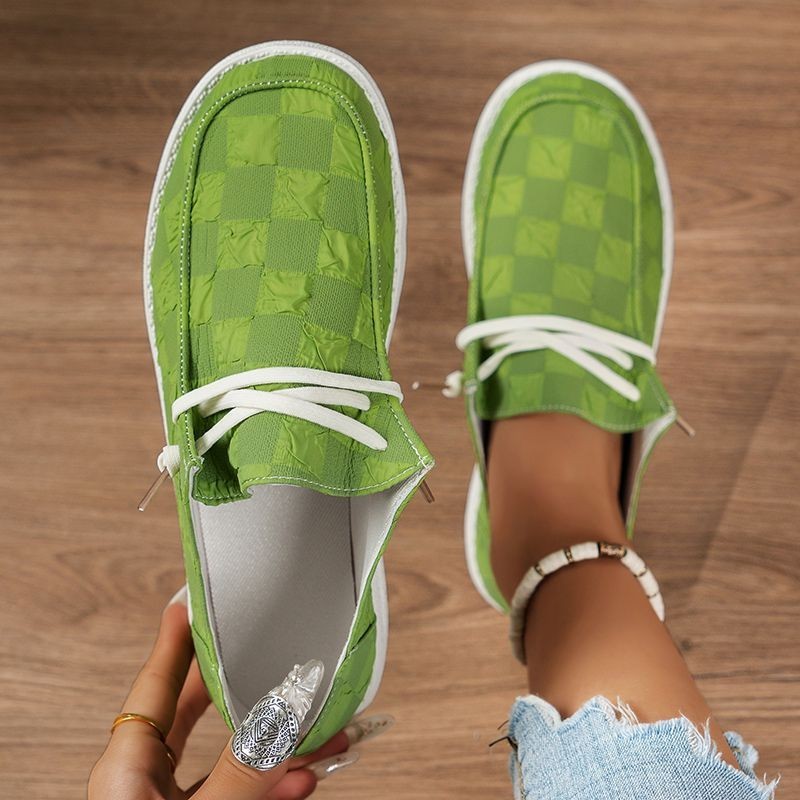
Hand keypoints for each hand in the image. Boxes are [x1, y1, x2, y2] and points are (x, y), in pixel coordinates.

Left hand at [88, 600, 359, 798]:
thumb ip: (242, 772)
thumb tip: (283, 719)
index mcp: (126, 773)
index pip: (155, 686)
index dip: (176, 640)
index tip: (194, 600)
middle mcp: (147, 786)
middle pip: (200, 715)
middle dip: (248, 689)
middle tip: (274, 652)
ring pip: (233, 759)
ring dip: (281, 744)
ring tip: (324, 727)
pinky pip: (245, 795)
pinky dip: (278, 787)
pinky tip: (307, 777)